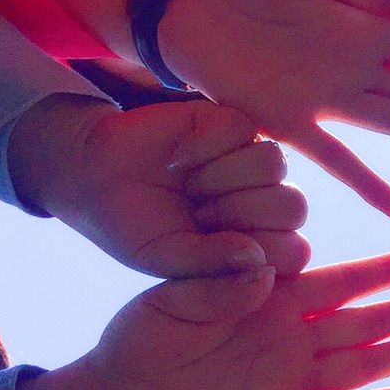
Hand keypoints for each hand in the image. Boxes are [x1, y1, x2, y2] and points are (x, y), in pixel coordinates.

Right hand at [8, 96, 308, 277]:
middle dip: (239, 211)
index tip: (213, 247)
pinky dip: (205, 146)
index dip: (262, 249)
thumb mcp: (165, 257)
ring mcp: (250, 161)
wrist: (93, 177)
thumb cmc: (134, 226)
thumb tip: (257, 260)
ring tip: (188, 185)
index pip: (295, 252)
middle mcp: (261, 201)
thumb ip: (211, 264)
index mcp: (256, 242)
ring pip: (273, 163)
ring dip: (222, 177)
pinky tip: (178, 158)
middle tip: (197, 212)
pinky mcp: (230, 124)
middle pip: (293, 205)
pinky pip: (243, 130)